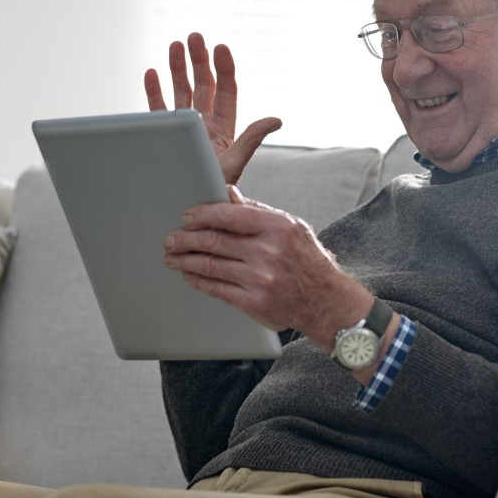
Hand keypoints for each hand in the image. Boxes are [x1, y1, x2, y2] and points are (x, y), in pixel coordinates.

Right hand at [145, 33, 281, 184]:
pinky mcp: (163, 136)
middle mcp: (203, 125)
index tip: (220, 47)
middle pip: (202, 85)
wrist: (187, 209)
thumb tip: (277, 119)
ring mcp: (183, 129)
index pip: (225, 91)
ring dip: (177, 69)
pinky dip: (154, 91)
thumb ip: (252, 139)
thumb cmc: (212, 191)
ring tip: (175, 45)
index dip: (224, 68)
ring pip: (180, 92)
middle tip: (195, 37)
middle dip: (199, 60)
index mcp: (223, 129)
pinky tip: (152, 72)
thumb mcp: (235, 163)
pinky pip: (157, 109)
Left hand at [163, 186, 371, 342]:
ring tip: (172, 257)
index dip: (201, 215)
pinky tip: (189, 275)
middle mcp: (268, 252)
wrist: (326, 302)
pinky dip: (198, 280)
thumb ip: (258, 211)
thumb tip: (228, 194)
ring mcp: (260, 279)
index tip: (187, 217)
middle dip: (186, 238)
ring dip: (185, 260)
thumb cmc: (307, 260)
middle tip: (171, 238)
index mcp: (277, 227)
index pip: (229, 214)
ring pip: (210, 265)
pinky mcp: (253, 303)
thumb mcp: (291, 227)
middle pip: (214, 240)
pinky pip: (216, 289)